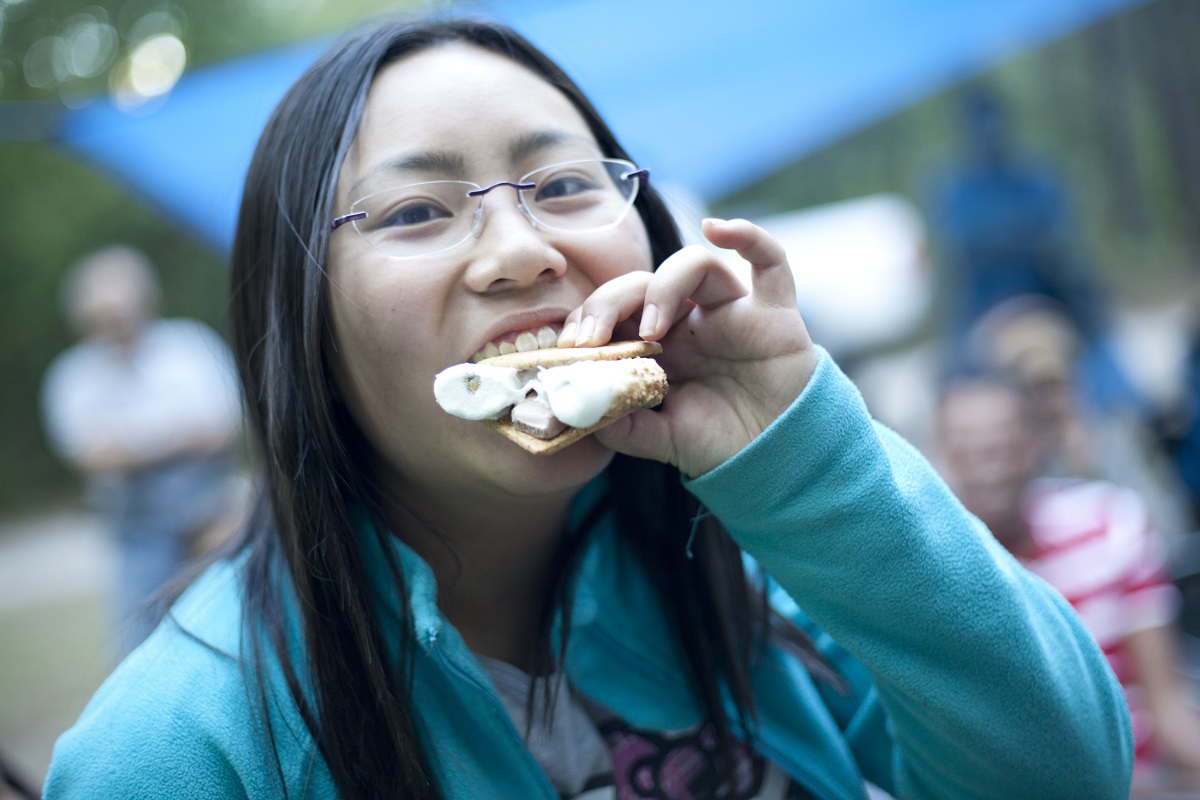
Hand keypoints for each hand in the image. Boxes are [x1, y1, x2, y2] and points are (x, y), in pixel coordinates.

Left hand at [559, 218, 817, 476]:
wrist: (776, 460)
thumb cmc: (720, 443)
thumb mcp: (658, 438)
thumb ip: (620, 425)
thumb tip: (577, 406)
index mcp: (659, 344)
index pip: (615, 310)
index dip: (587, 319)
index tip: (569, 348)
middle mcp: (691, 319)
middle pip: (643, 282)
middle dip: (609, 302)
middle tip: (593, 337)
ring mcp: (732, 310)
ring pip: (695, 264)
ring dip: (665, 286)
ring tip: (651, 329)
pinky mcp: (774, 312)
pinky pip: (769, 260)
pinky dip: (747, 235)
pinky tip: (717, 228)